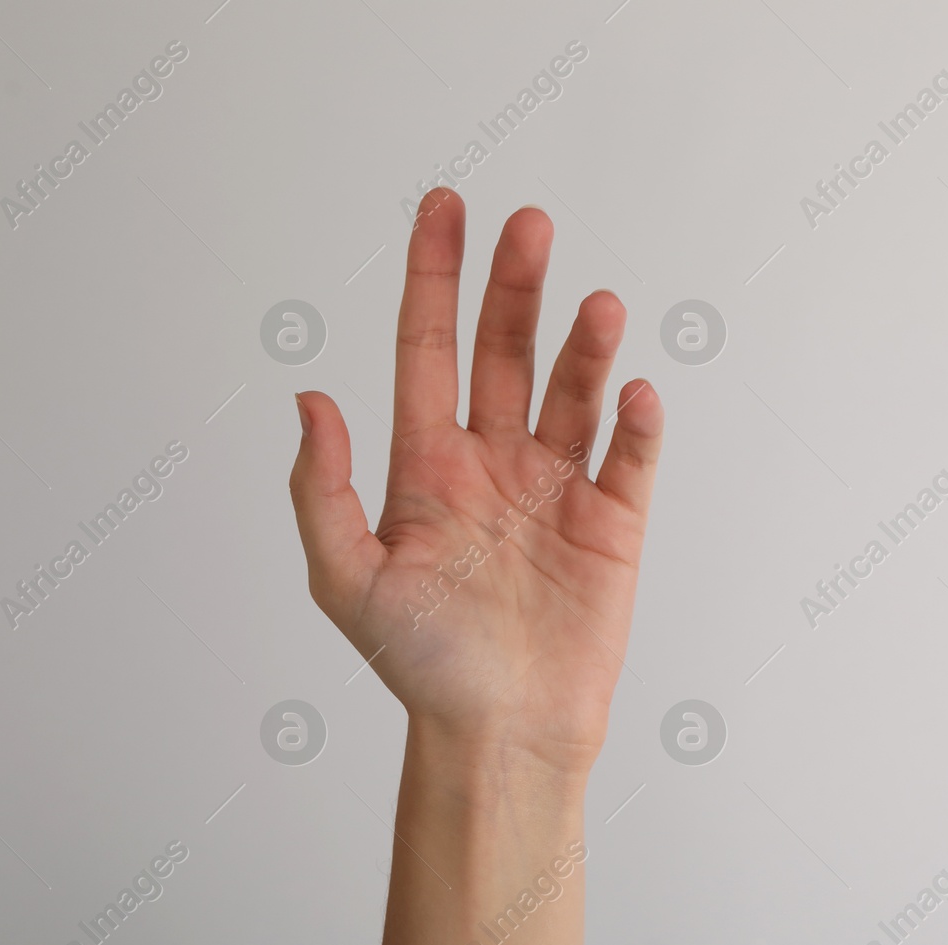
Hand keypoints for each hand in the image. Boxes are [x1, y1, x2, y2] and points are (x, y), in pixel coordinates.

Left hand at [289, 189, 663, 775]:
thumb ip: (324, 489)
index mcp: (427, 466)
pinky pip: (631, 460)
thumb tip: (310, 398)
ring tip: (599, 308)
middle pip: (504, 351)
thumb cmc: (422, 664)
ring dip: (584, 346)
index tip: (444, 206)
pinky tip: (636, 392)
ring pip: (572, 392)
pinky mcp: (613, 525)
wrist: (499, 734)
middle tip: (530, 226)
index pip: (428, 349)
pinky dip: (638, 425)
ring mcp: (556, 489)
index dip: (433, 277)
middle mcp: (493, 462)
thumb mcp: (346, 581)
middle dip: (514, 286)